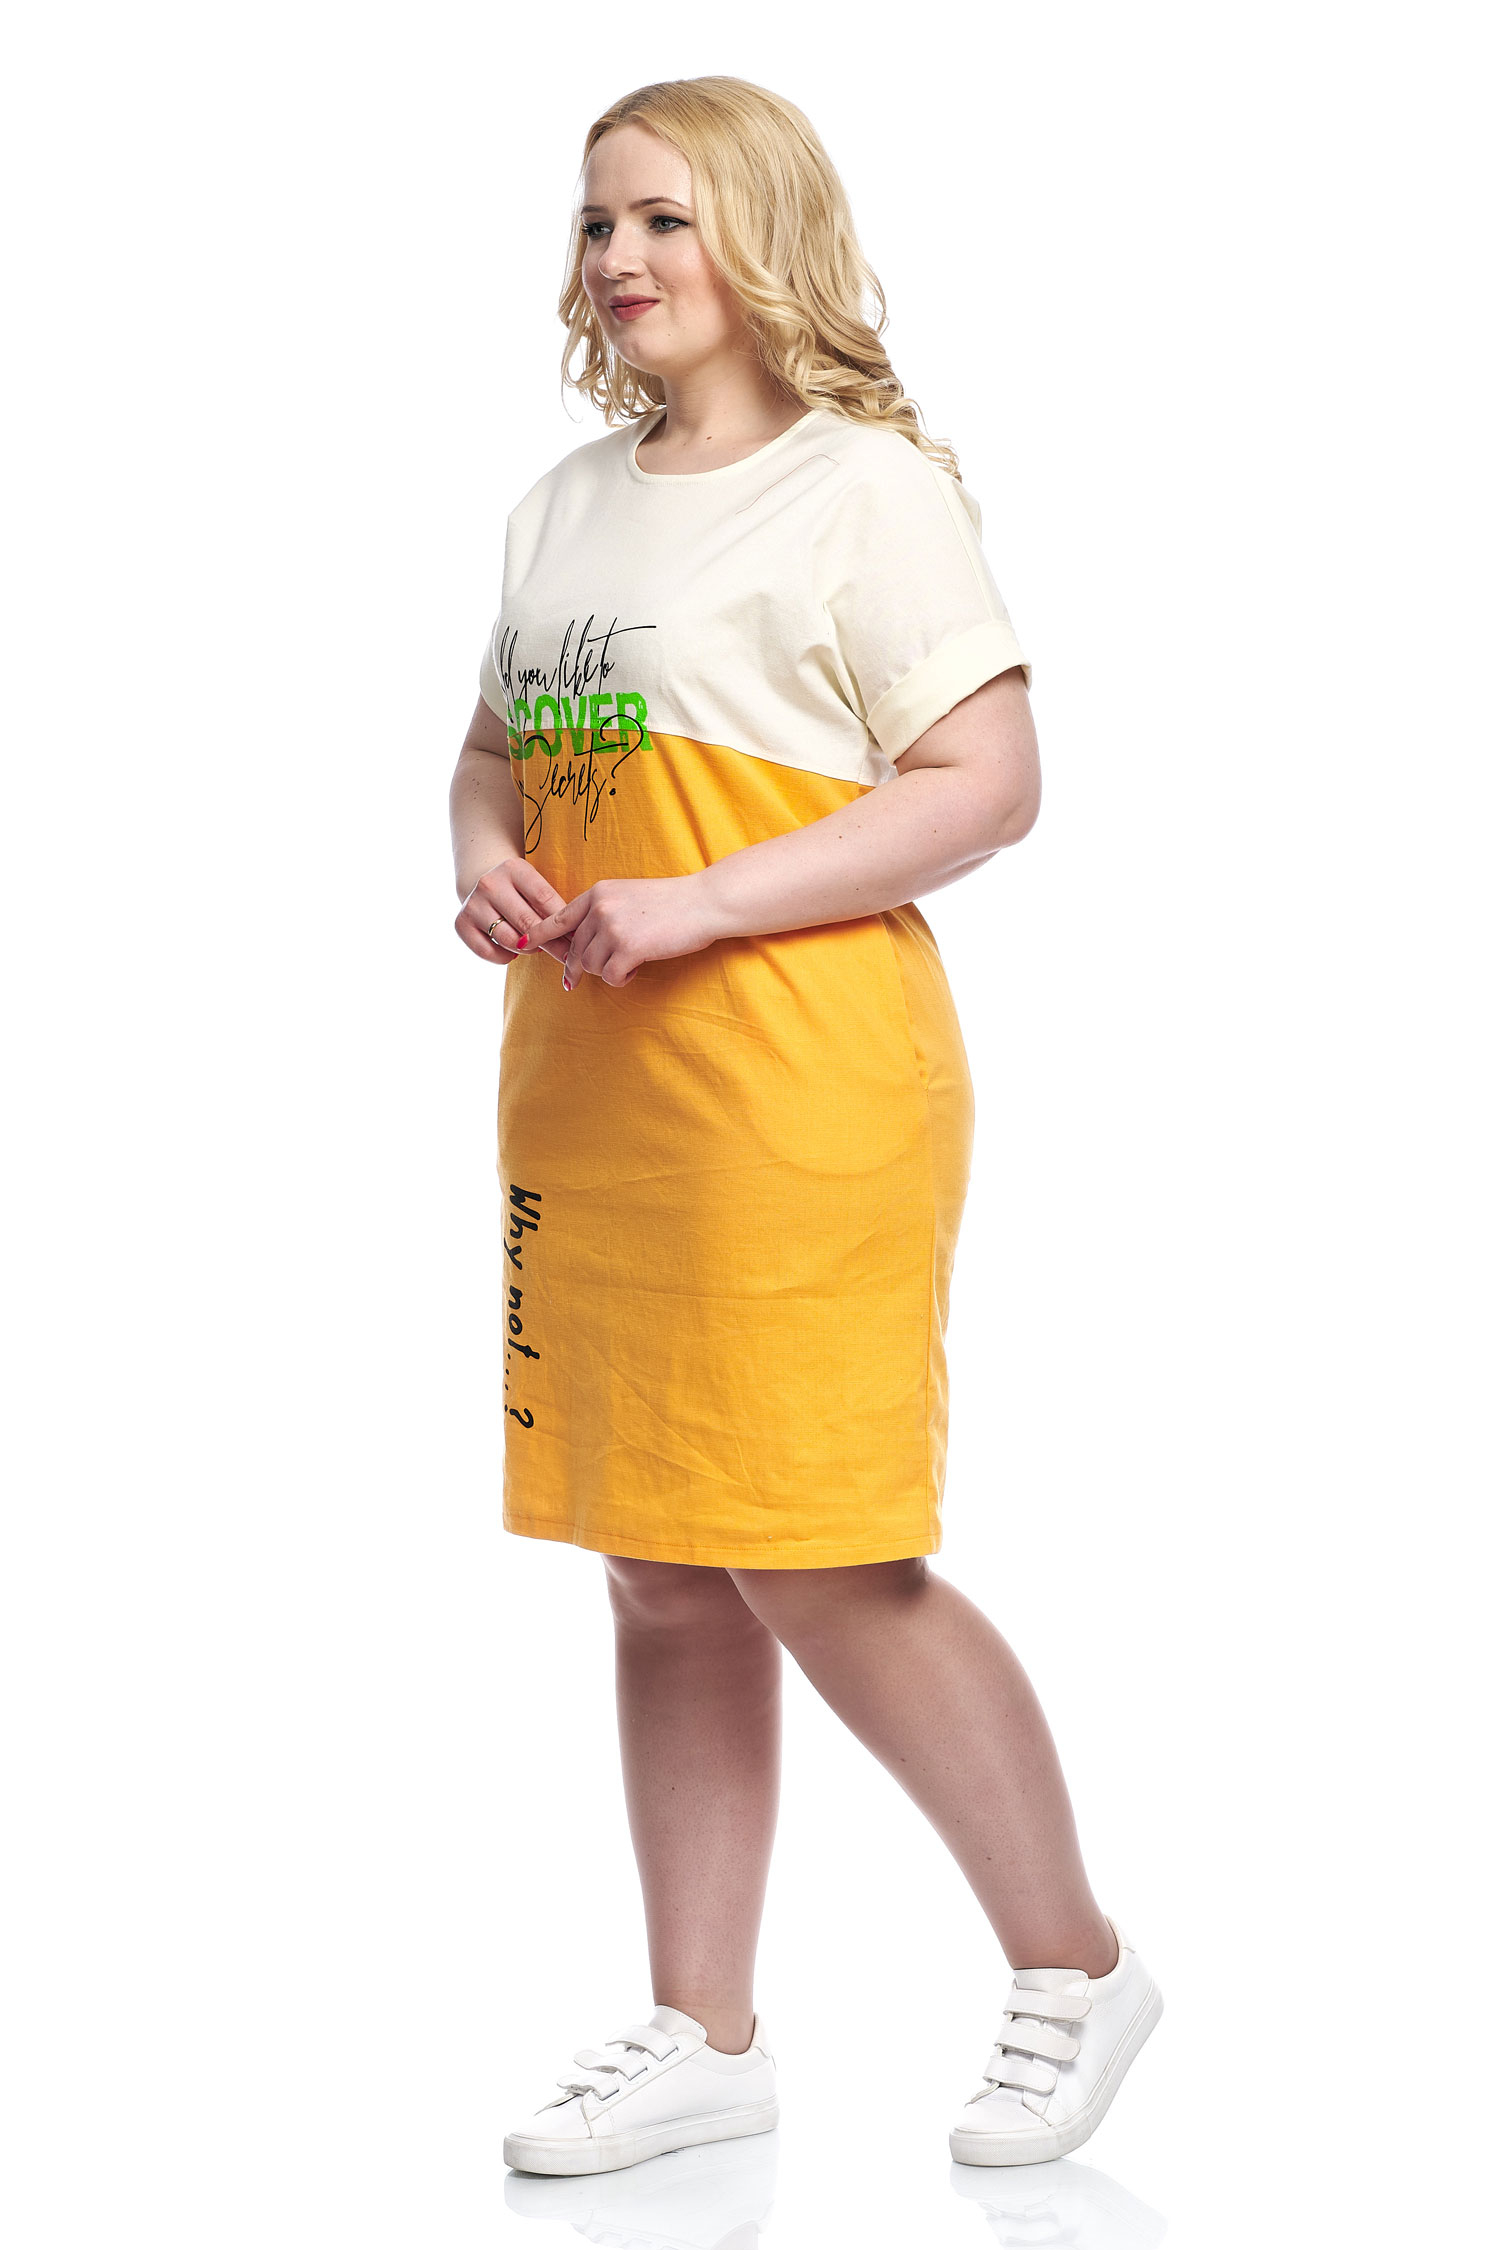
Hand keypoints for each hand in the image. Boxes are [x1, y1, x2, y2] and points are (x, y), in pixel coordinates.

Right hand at [455, 857, 570, 963]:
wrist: (482, 882)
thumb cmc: (521, 891)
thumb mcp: (535, 887)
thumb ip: (553, 906)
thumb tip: (578, 938)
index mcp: (514, 868)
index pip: (545, 899)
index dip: (563, 923)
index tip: (579, 938)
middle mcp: (490, 883)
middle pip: (528, 922)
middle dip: (552, 943)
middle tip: (567, 955)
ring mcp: (473, 903)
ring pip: (510, 940)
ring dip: (529, 950)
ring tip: (537, 949)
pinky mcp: (461, 924)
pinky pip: (489, 952)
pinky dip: (506, 958)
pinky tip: (513, 952)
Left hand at [525, 872, 725, 990]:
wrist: (704, 902)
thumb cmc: (672, 902)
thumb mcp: (629, 895)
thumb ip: (604, 912)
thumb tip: (583, 943)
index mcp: (597, 893)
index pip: (558, 917)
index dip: (539, 934)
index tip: (524, 945)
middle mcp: (600, 909)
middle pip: (575, 949)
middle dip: (578, 967)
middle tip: (574, 982)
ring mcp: (613, 928)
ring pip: (590, 966)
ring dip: (606, 972)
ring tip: (627, 965)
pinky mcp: (628, 948)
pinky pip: (610, 977)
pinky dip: (621, 979)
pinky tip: (636, 970)